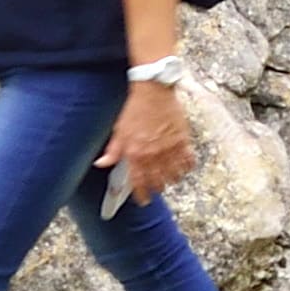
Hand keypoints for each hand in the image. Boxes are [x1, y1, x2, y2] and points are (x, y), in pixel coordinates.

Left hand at [110, 80, 195, 204]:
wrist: (153, 90)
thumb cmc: (135, 108)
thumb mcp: (119, 130)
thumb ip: (113, 150)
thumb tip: (101, 163)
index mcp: (136, 153)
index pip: (139, 182)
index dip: (141, 194)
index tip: (143, 199)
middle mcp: (153, 154)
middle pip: (158, 181)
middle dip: (157, 188)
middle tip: (157, 188)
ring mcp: (169, 148)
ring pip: (174, 174)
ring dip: (172, 179)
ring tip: (171, 179)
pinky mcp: (182, 140)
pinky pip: (188, 160)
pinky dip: (187, 167)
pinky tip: (185, 167)